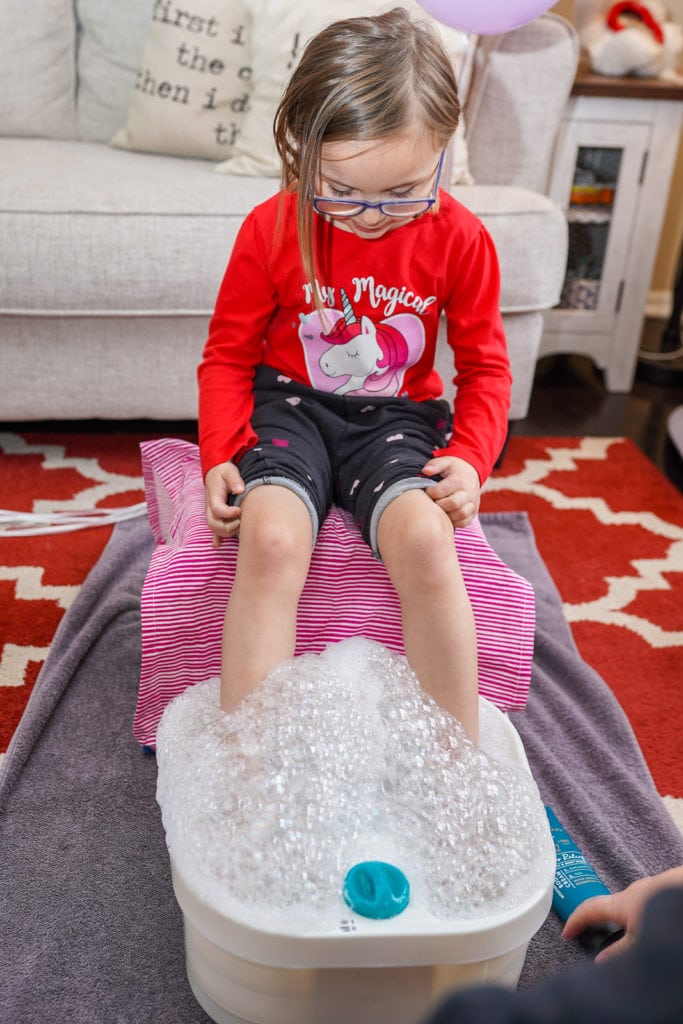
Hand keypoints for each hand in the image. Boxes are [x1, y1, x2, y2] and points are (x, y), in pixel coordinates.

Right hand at [204, 461, 245, 546]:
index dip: (229, 513)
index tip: (240, 510)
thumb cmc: (224, 472)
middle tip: (241, 520)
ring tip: (240, 526)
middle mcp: (210, 507)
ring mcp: (211, 513)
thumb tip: (240, 490)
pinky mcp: (215, 516)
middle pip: (214, 524)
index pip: (217, 510)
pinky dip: (216, 538)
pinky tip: (217, 545)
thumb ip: (235, 480)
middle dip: (229, 526)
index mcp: (214, 496)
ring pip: (215, 529)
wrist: (215, 472)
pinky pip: (213, 530)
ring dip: (227, 532)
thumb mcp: (230, 471)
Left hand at [421, 456, 480, 527]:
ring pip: (460, 515)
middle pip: (453, 504)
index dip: (431, 493)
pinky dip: (454, 521)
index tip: (428, 491)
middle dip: (439, 504)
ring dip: (447, 514)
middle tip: (434, 501)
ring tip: (440, 508)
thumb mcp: (445, 462)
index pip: (441, 491)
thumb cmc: (454, 469)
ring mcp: (472, 503)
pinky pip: (464, 522)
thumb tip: (425, 471)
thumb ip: (435, 465)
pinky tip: (447, 514)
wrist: (471, 473)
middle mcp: (468, 493)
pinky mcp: (473, 512)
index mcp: (459, 480)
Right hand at [563, 866, 682, 961]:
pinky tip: (644, 928)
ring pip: (626, 907)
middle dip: (598, 921)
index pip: (588, 909)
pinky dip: (634, 917)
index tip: (566, 933)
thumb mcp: (639, 941)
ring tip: (620, 937)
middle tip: (590, 935)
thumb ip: (619, 952)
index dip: (575, 921)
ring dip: (619, 921)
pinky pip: (640, 905)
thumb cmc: (665, 913)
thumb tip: (600, 962)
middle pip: (607, 906)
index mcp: (620, 903)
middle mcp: (631, 892)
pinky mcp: (660, 892)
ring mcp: (646, 890)